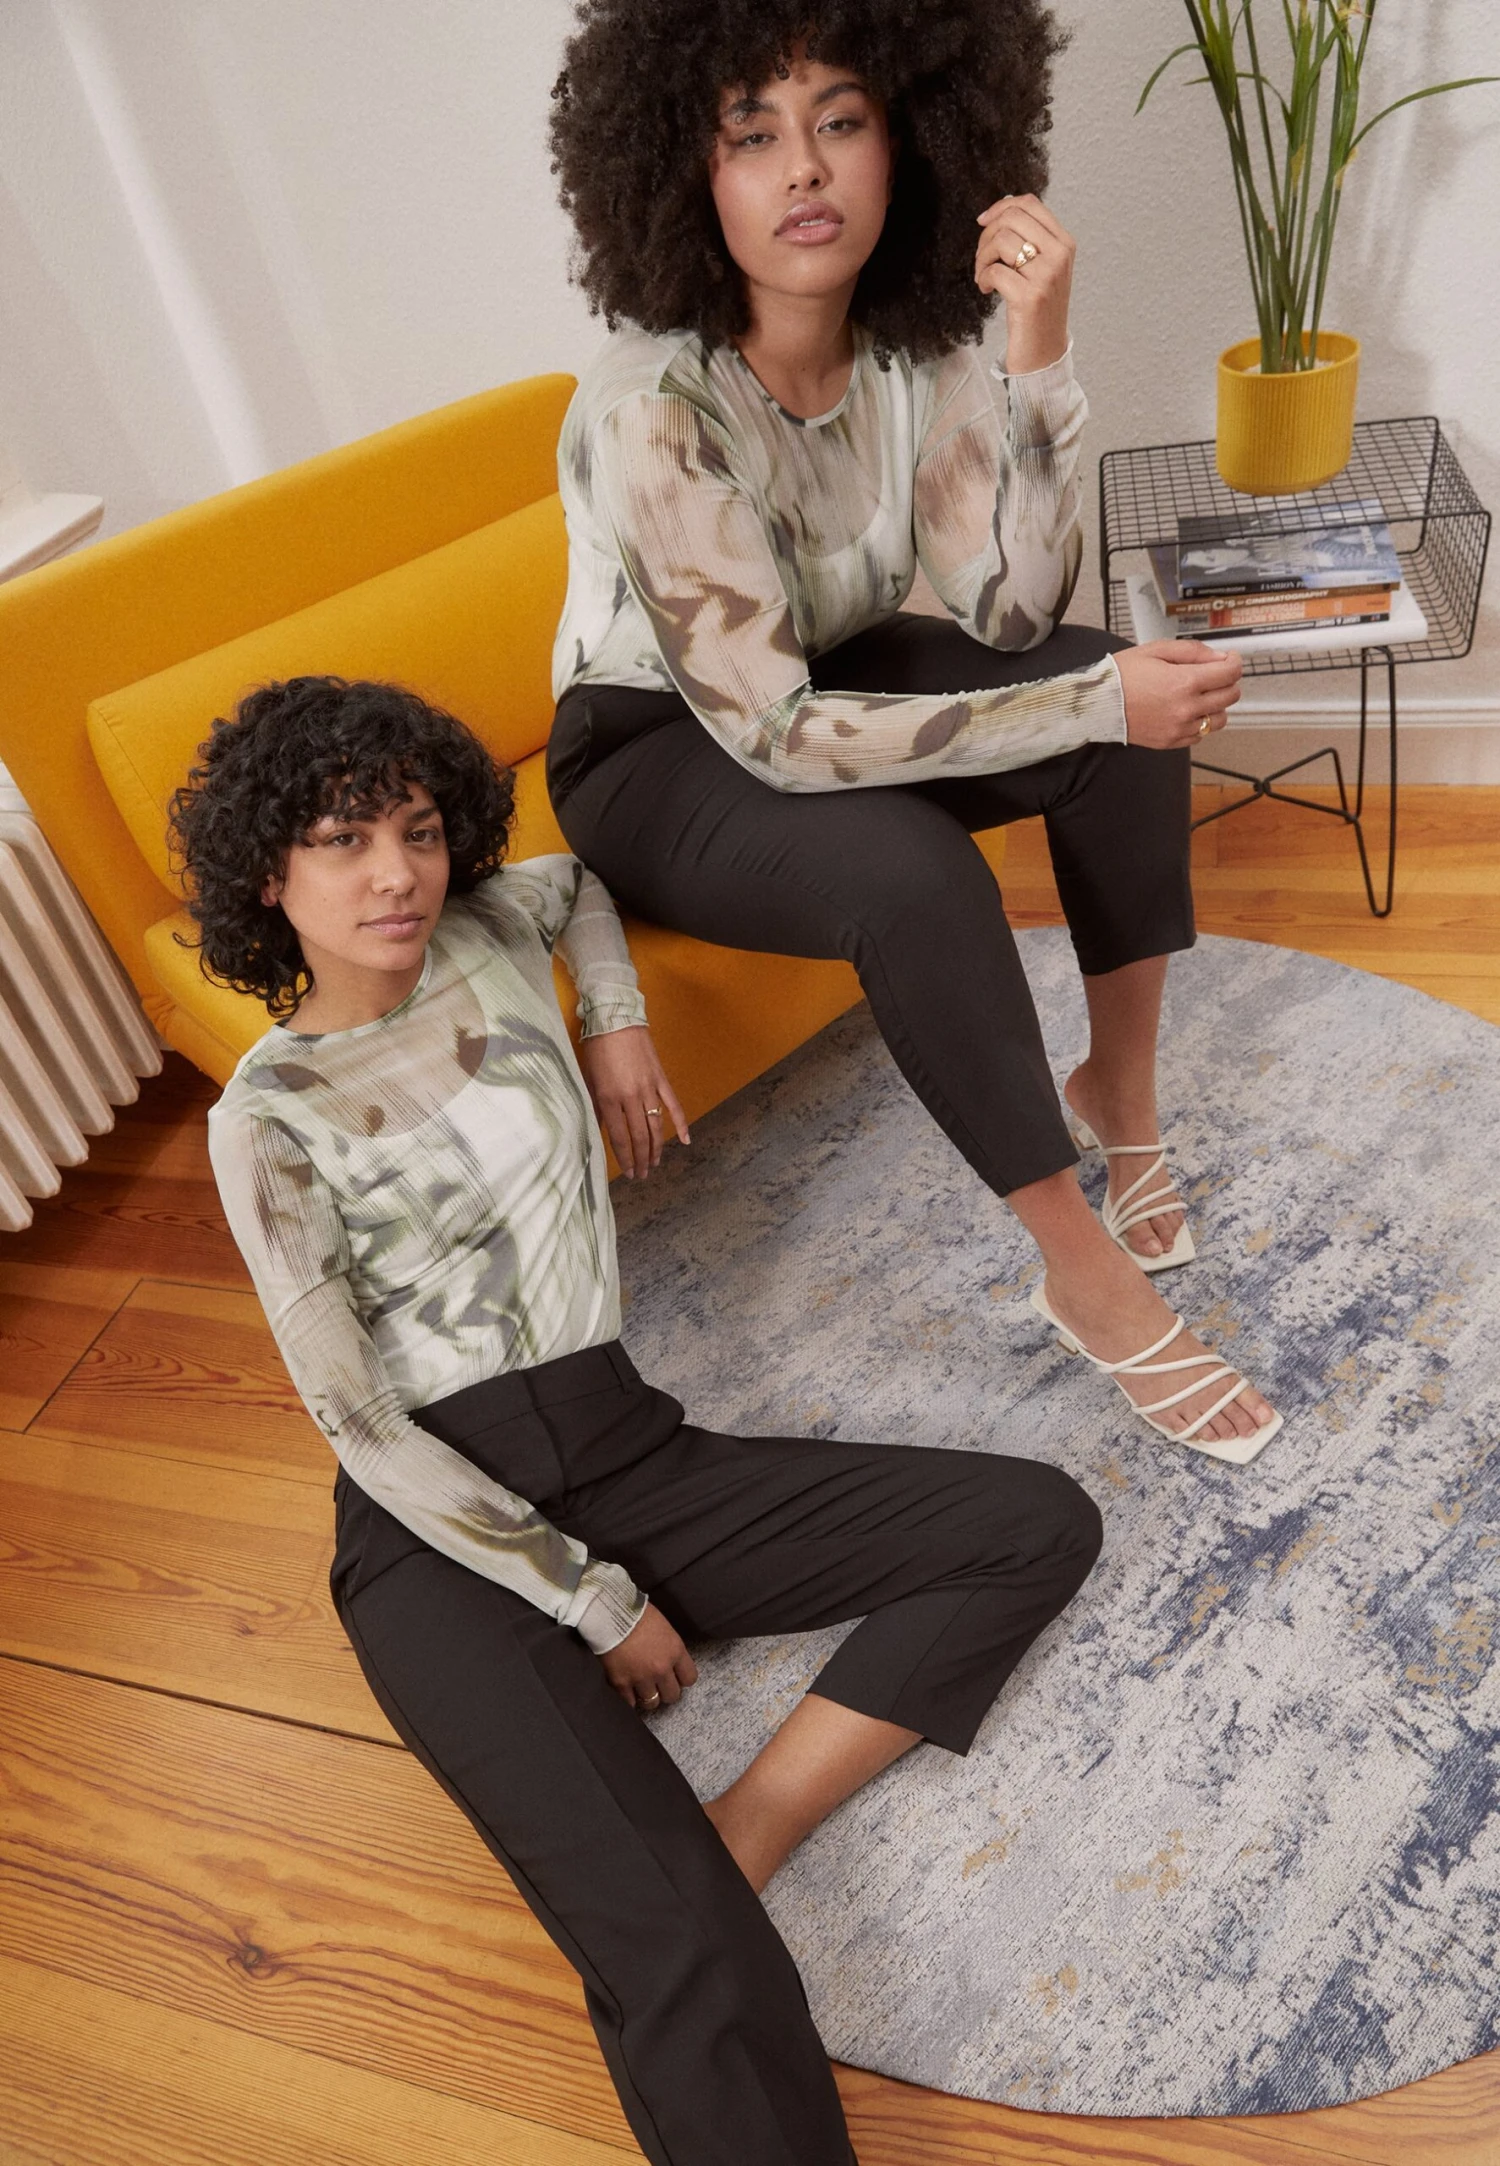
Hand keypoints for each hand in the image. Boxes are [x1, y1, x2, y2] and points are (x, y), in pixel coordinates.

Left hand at [577, 1024, 688, 1178]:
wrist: (616, 1019)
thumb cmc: (597, 1049)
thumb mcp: (589, 1079)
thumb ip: (595, 1107)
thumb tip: (597, 1131)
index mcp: (608, 1098)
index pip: (619, 1137)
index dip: (625, 1158)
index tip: (628, 1172)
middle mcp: (630, 1097)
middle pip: (639, 1136)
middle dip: (642, 1159)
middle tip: (643, 1175)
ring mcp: (648, 1088)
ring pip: (656, 1125)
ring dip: (657, 1147)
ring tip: (656, 1163)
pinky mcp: (661, 1079)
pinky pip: (673, 1105)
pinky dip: (682, 1123)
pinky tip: (686, 1140)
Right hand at [600, 1601, 698, 1711]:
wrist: (609, 1613)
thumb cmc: (635, 1613)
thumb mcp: (663, 1627)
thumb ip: (669, 1647)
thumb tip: (669, 1659)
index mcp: (675, 1651)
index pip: (690, 1678)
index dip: (682, 1678)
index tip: (675, 1676)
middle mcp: (661, 1668)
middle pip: (672, 1695)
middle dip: (666, 1690)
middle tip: (658, 1684)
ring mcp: (641, 1678)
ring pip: (652, 1703)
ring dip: (648, 1697)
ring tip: (642, 1689)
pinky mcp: (621, 1684)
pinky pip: (630, 1704)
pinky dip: (629, 1699)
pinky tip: (628, 1691)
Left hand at [974, 193, 1074, 375]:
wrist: (1044, 354)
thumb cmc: (1038, 310)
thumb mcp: (1044, 268)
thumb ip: (1031, 238)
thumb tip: (1002, 207)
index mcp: (1064, 243)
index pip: (1029, 203)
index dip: (1000, 207)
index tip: (983, 222)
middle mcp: (1059, 255)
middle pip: (1011, 218)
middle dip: (987, 234)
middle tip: (983, 257)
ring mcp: (1046, 276)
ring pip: (1001, 240)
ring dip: (982, 258)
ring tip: (983, 276)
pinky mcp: (1029, 297)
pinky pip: (994, 271)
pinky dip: (982, 279)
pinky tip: (987, 290)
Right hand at [1114, 640, 1243, 748]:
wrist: (1098, 703)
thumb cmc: (1122, 675)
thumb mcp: (1157, 650)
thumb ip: (1192, 651)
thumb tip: (1219, 658)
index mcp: (1184, 681)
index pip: (1229, 673)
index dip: (1235, 662)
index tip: (1231, 659)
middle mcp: (1186, 708)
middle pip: (1230, 696)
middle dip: (1228, 681)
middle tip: (1215, 674)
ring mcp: (1179, 728)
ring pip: (1220, 719)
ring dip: (1217, 705)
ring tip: (1201, 696)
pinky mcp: (1171, 742)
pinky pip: (1200, 735)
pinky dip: (1200, 723)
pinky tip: (1186, 711)